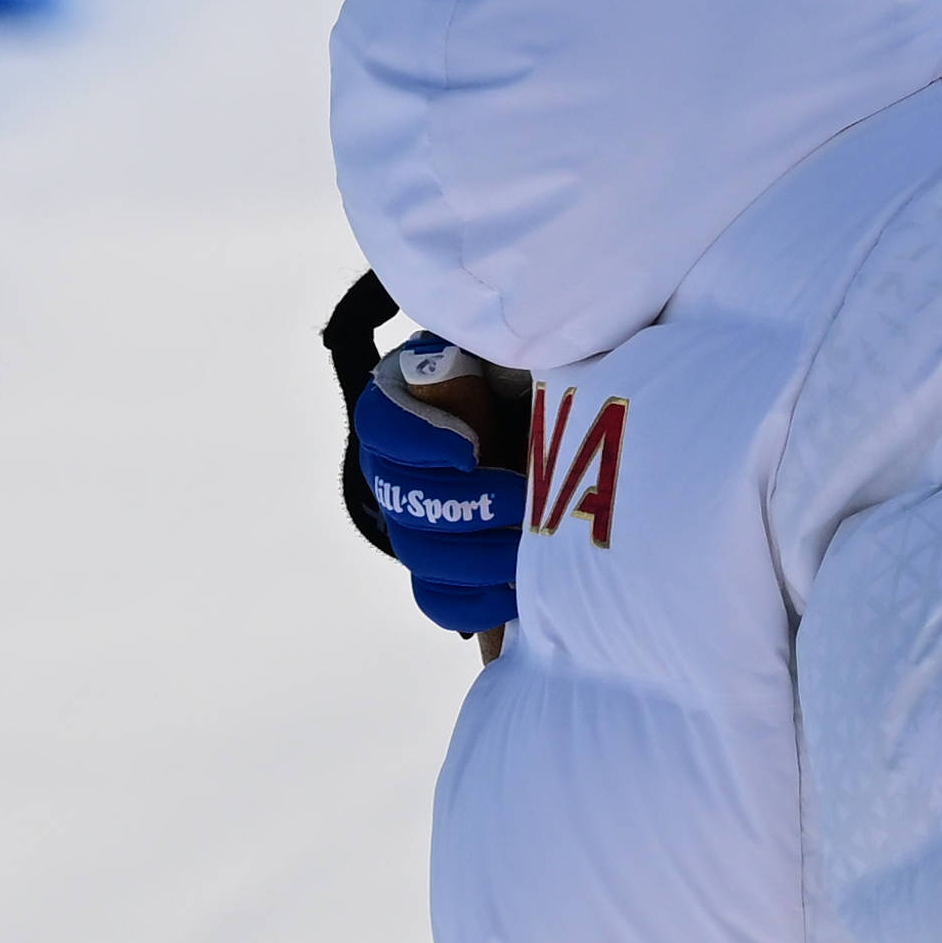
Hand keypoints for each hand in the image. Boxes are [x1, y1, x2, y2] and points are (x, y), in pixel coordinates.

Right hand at [347, 340, 528, 639]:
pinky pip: (440, 598)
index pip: (382, 423)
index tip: (470, 449)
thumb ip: (509, 341)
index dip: (418, 441)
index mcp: (406, 402)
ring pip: (420, 553)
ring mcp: (416, 519)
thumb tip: (517, 339)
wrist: (559, 424)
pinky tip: (517, 593)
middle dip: (465, 506)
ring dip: (477, 557)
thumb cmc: (536, 375)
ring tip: (527, 551)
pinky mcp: (444, 565)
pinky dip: (477, 603)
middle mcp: (398, 464)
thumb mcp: (520, 348)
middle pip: (403, 498)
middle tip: (520, 502)